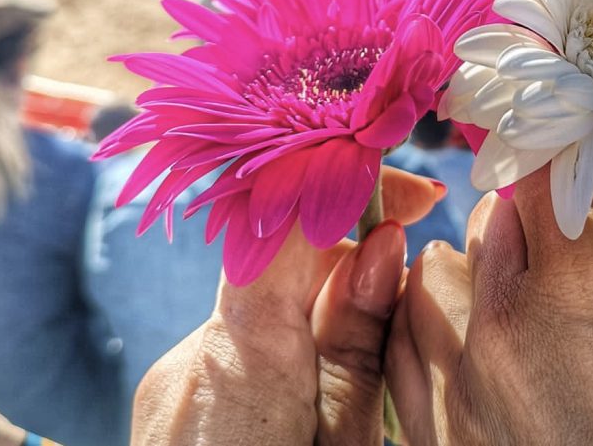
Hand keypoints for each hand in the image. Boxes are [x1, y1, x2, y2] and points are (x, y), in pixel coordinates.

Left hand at [130, 166, 444, 445]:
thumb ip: (359, 347)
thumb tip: (384, 243)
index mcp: (241, 364)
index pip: (284, 221)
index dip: (349, 184)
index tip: (417, 192)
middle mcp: (194, 357)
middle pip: (285, 265)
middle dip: (353, 266)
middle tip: (415, 297)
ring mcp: (176, 381)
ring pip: (269, 308)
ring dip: (325, 316)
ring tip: (363, 387)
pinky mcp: (174, 402)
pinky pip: (243, 345)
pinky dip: (291, 351)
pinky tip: (315, 409)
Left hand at [386, 167, 592, 445]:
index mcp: (589, 286)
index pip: (542, 170)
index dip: (566, 170)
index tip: (581, 177)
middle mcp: (507, 330)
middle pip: (488, 222)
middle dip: (531, 231)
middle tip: (576, 266)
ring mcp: (461, 395)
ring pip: (431, 276)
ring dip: (474, 280)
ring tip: (528, 315)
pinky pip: (401, 348)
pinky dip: (433, 334)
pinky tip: (485, 355)